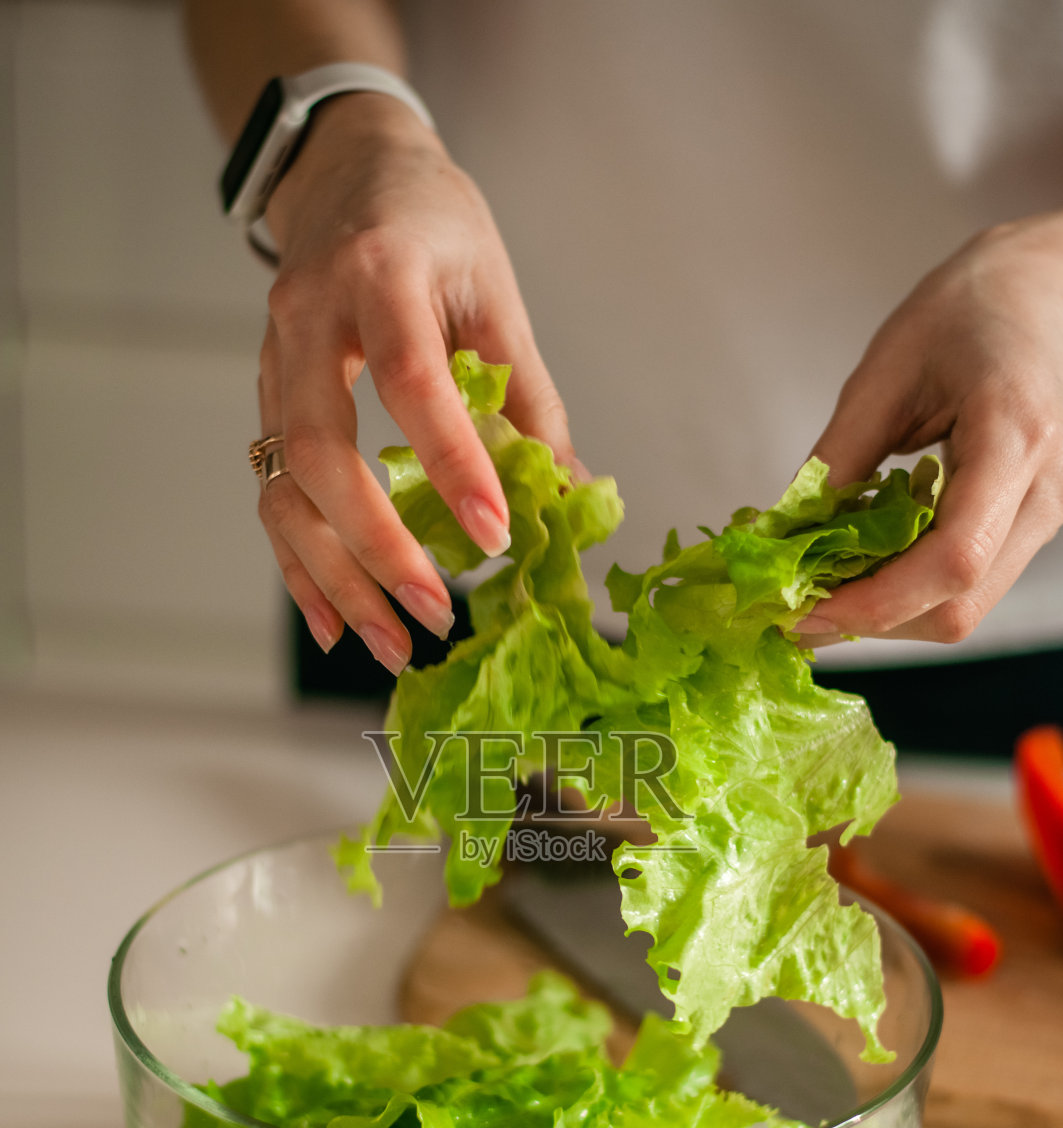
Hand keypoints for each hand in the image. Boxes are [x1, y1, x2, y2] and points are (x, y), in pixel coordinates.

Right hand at [257, 92, 575, 670]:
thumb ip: (527, 398)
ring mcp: (273, 364)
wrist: (346, 173)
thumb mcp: (494, 293)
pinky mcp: (266, 402)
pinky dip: (301, 568)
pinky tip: (337, 624)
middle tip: (439, 611)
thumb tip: (566, 498)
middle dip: (379, 545)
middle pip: (322, 450)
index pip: (409, 378)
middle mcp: (307, 319)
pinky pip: (272, 496)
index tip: (497, 535)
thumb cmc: (433, 226)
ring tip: (391, 644)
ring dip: (336, 578)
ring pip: (284, 487)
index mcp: (378, 274)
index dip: (451, 463)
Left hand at [795, 212, 1062, 645]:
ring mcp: (1043, 514)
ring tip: (819, 586)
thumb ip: (837, 459)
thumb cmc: (972, 308)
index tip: (801, 611)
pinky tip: (860, 564)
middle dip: (869, 620)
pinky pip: (965, 583)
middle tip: (793, 609)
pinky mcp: (1025, 524)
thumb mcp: (885, 372)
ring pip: (961, 609)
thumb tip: (782, 536)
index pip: (952, 561)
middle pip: (956, 606)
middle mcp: (1045, 491)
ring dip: (884, 612)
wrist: (1045, 288)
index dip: (873, 604)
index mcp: (1014, 438)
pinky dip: (905, 589)